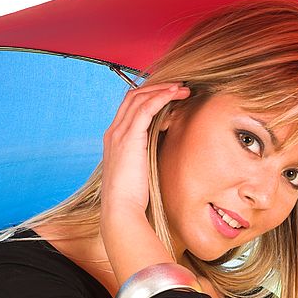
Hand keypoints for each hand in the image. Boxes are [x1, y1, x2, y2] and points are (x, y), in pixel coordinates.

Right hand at [99, 82, 190, 286]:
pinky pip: (145, 108)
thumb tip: (167, 145)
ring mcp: (119, 133)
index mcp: (115, 139)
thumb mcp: (142, 170)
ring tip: (183, 89)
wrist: (122, 210)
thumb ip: (150, 154)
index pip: (130, 107)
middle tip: (180, 87)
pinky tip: (176, 95)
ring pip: (139, 98)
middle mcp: (114, 132)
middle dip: (158, 88)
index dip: (151, 97)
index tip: (172, 97)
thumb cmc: (134, 198)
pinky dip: (161, 97)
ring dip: (163, 89)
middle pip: (133, 96)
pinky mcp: (129, 137)